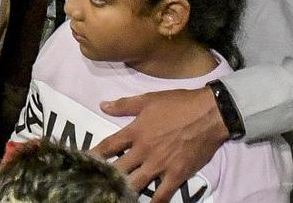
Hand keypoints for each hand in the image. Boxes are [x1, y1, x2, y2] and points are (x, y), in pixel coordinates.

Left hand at [95, 87, 227, 202]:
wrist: (208, 114)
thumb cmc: (178, 104)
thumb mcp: (148, 99)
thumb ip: (124, 105)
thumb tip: (102, 105)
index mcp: (135, 131)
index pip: (108, 146)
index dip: (94, 155)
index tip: (85, 162)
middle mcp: (143, 150)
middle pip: (119, 169)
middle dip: (107, 177)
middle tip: (97, 185)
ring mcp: (159, 165)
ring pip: (136, 184)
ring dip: (125, 191)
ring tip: (115, 196)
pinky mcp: (176, 175)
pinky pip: (162, 194)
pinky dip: (154, 202)